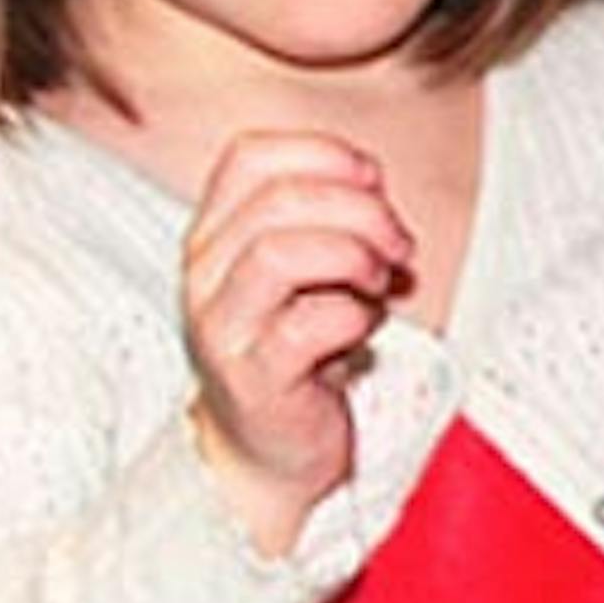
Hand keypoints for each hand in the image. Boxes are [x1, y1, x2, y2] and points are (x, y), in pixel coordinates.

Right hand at [181, 130, 413, 556]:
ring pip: (280, 252)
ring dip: (354, 256)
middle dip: (360, 211)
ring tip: (381, 283)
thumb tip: (373, 186)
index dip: (322, 153)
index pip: (249, 156)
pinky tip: (364, 327)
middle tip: (398, 245)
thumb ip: (331, 214)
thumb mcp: (311, 264)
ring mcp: (221, 327)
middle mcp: (204, 274)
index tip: (374, 180)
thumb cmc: (299, 346)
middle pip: (279, 200)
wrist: (273, 449)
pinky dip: (353, 315)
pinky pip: (307, 324)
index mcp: (215, 232)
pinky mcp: (252, 379)